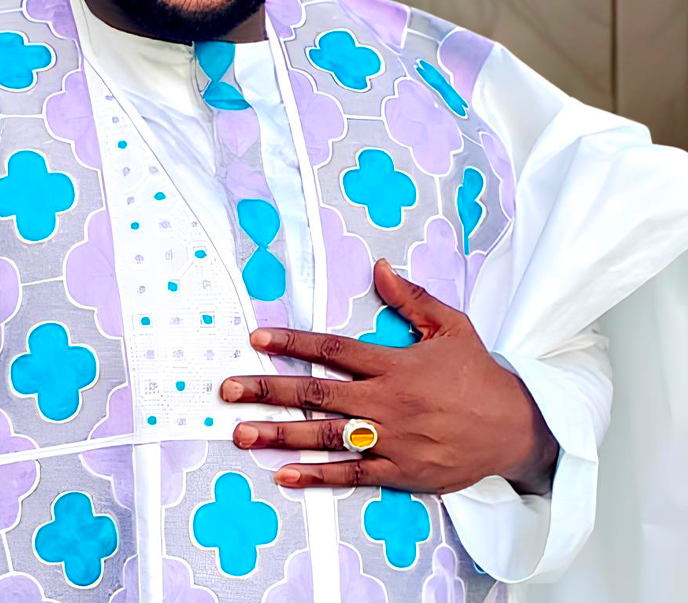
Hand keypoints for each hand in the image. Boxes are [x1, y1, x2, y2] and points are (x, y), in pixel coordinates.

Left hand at [220, 259, 558, 494]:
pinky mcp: (399, 472)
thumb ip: (411, 298)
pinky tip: (284, 476)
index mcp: (395, 364)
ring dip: (280, 435)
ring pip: (325, 436)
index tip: (257, 338)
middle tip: (228, 390)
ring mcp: (390, 440)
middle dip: (268, 390)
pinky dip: (317, 477)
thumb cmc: (479, 374)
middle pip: (316, 393)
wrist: (516, 428)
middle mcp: (386, 402)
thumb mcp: (452, 326)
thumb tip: (379, 267)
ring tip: (241, 433)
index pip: (333, 349)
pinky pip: (352, 476)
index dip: (293, 342)